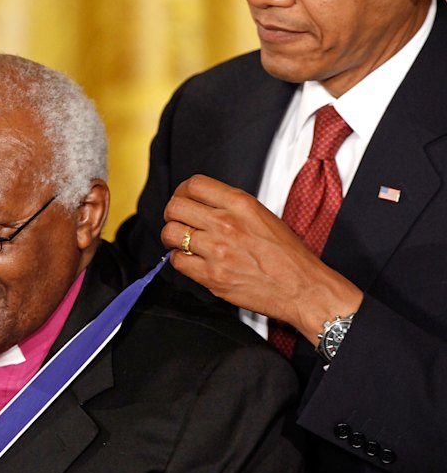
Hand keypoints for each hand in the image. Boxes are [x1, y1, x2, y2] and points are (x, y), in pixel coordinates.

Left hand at [161, 175, 362, 345]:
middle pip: (175, 207)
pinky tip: (192, 260)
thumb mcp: (263, 215)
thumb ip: (232, 207)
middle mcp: (225, 223)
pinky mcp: (212, 276)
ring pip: (170, 233)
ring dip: (172, 237)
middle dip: (173, 213)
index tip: (184, 200)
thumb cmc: (289, 255)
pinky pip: (177, 261)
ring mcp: (216, 250)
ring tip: (184, 242)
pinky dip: (180, 260)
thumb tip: (204, 206)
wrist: (303, 288)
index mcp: (240, 203)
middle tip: (180, 222)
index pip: (193, 184)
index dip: (183, 191)